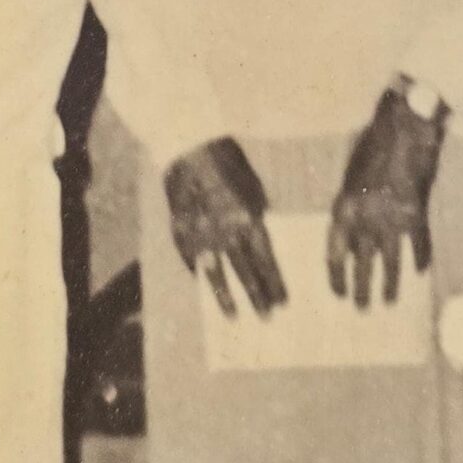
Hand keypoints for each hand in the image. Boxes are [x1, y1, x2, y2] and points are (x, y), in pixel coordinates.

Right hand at [165, 137, 285, 318]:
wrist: (188, 145)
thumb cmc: (227, 159)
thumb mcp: (253, 186)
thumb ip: (256, 215)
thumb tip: (258, 237)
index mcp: (248, 220)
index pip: (265, 261)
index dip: (274, 283)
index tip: (282, 302)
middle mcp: (226, 233)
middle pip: (245, 272)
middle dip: (258, 296)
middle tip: (266, 317)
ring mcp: (200, 235)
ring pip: (216, 274)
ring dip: (226, 297)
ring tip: (234, 317)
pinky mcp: (179, 232)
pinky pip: (190, 259)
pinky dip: (197, 272)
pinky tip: (202, 284)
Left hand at [329, 91, 442, 309]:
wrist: (407, 127)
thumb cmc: (373, 143)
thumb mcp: (350, 174)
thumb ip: (350, 205)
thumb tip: (350, 234)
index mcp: (344, 208)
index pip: (334, 253)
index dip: (336, 277)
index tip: (338, 294)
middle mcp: (366, 220)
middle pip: (362, 264)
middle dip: (361, 289)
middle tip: (362, 310)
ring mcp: (394, 220)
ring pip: (391, 262)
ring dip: (390, 285)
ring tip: (389, 303)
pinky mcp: (419, 215)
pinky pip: (420, 245)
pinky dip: (421, 258)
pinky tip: (422, 272)